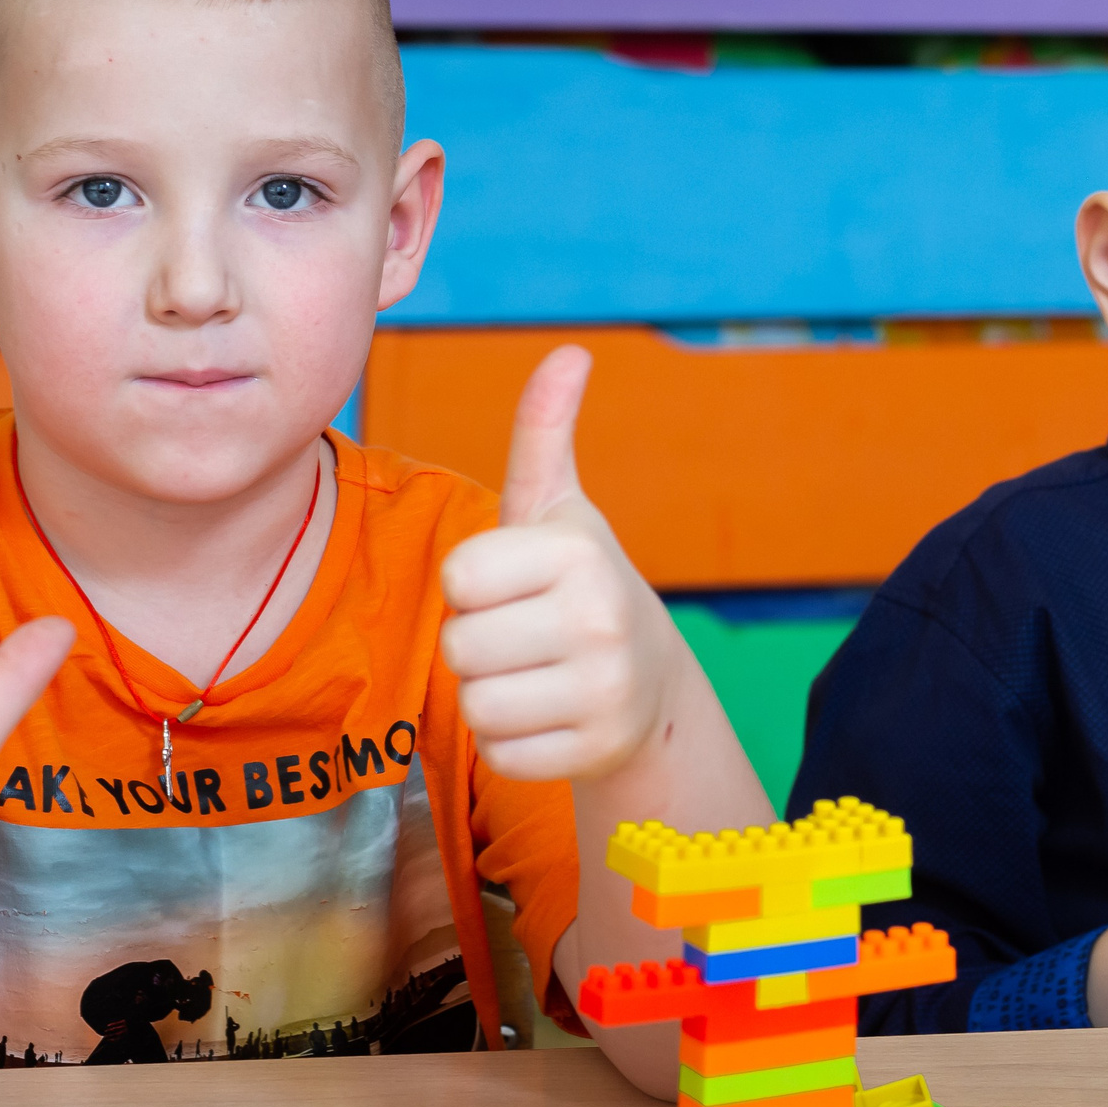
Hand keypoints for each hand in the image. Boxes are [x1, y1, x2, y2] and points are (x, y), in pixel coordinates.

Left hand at [439, 346, 681, 780]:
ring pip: (476, 705)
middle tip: (524, 636)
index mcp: (577, 550)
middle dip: (477, 644)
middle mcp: (599, 618)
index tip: (513, 585)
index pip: (458, 578)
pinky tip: (549, 717)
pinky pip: (500, 754)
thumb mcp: (559, 509)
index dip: (471, 586)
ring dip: (491, 695)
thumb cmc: (577, 584)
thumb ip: (544, 433)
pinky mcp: (596, 751)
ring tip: (535, 675)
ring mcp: (604, 690)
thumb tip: (569, 352)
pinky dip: (512, 743)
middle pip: (460, 646)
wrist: (650, 683)